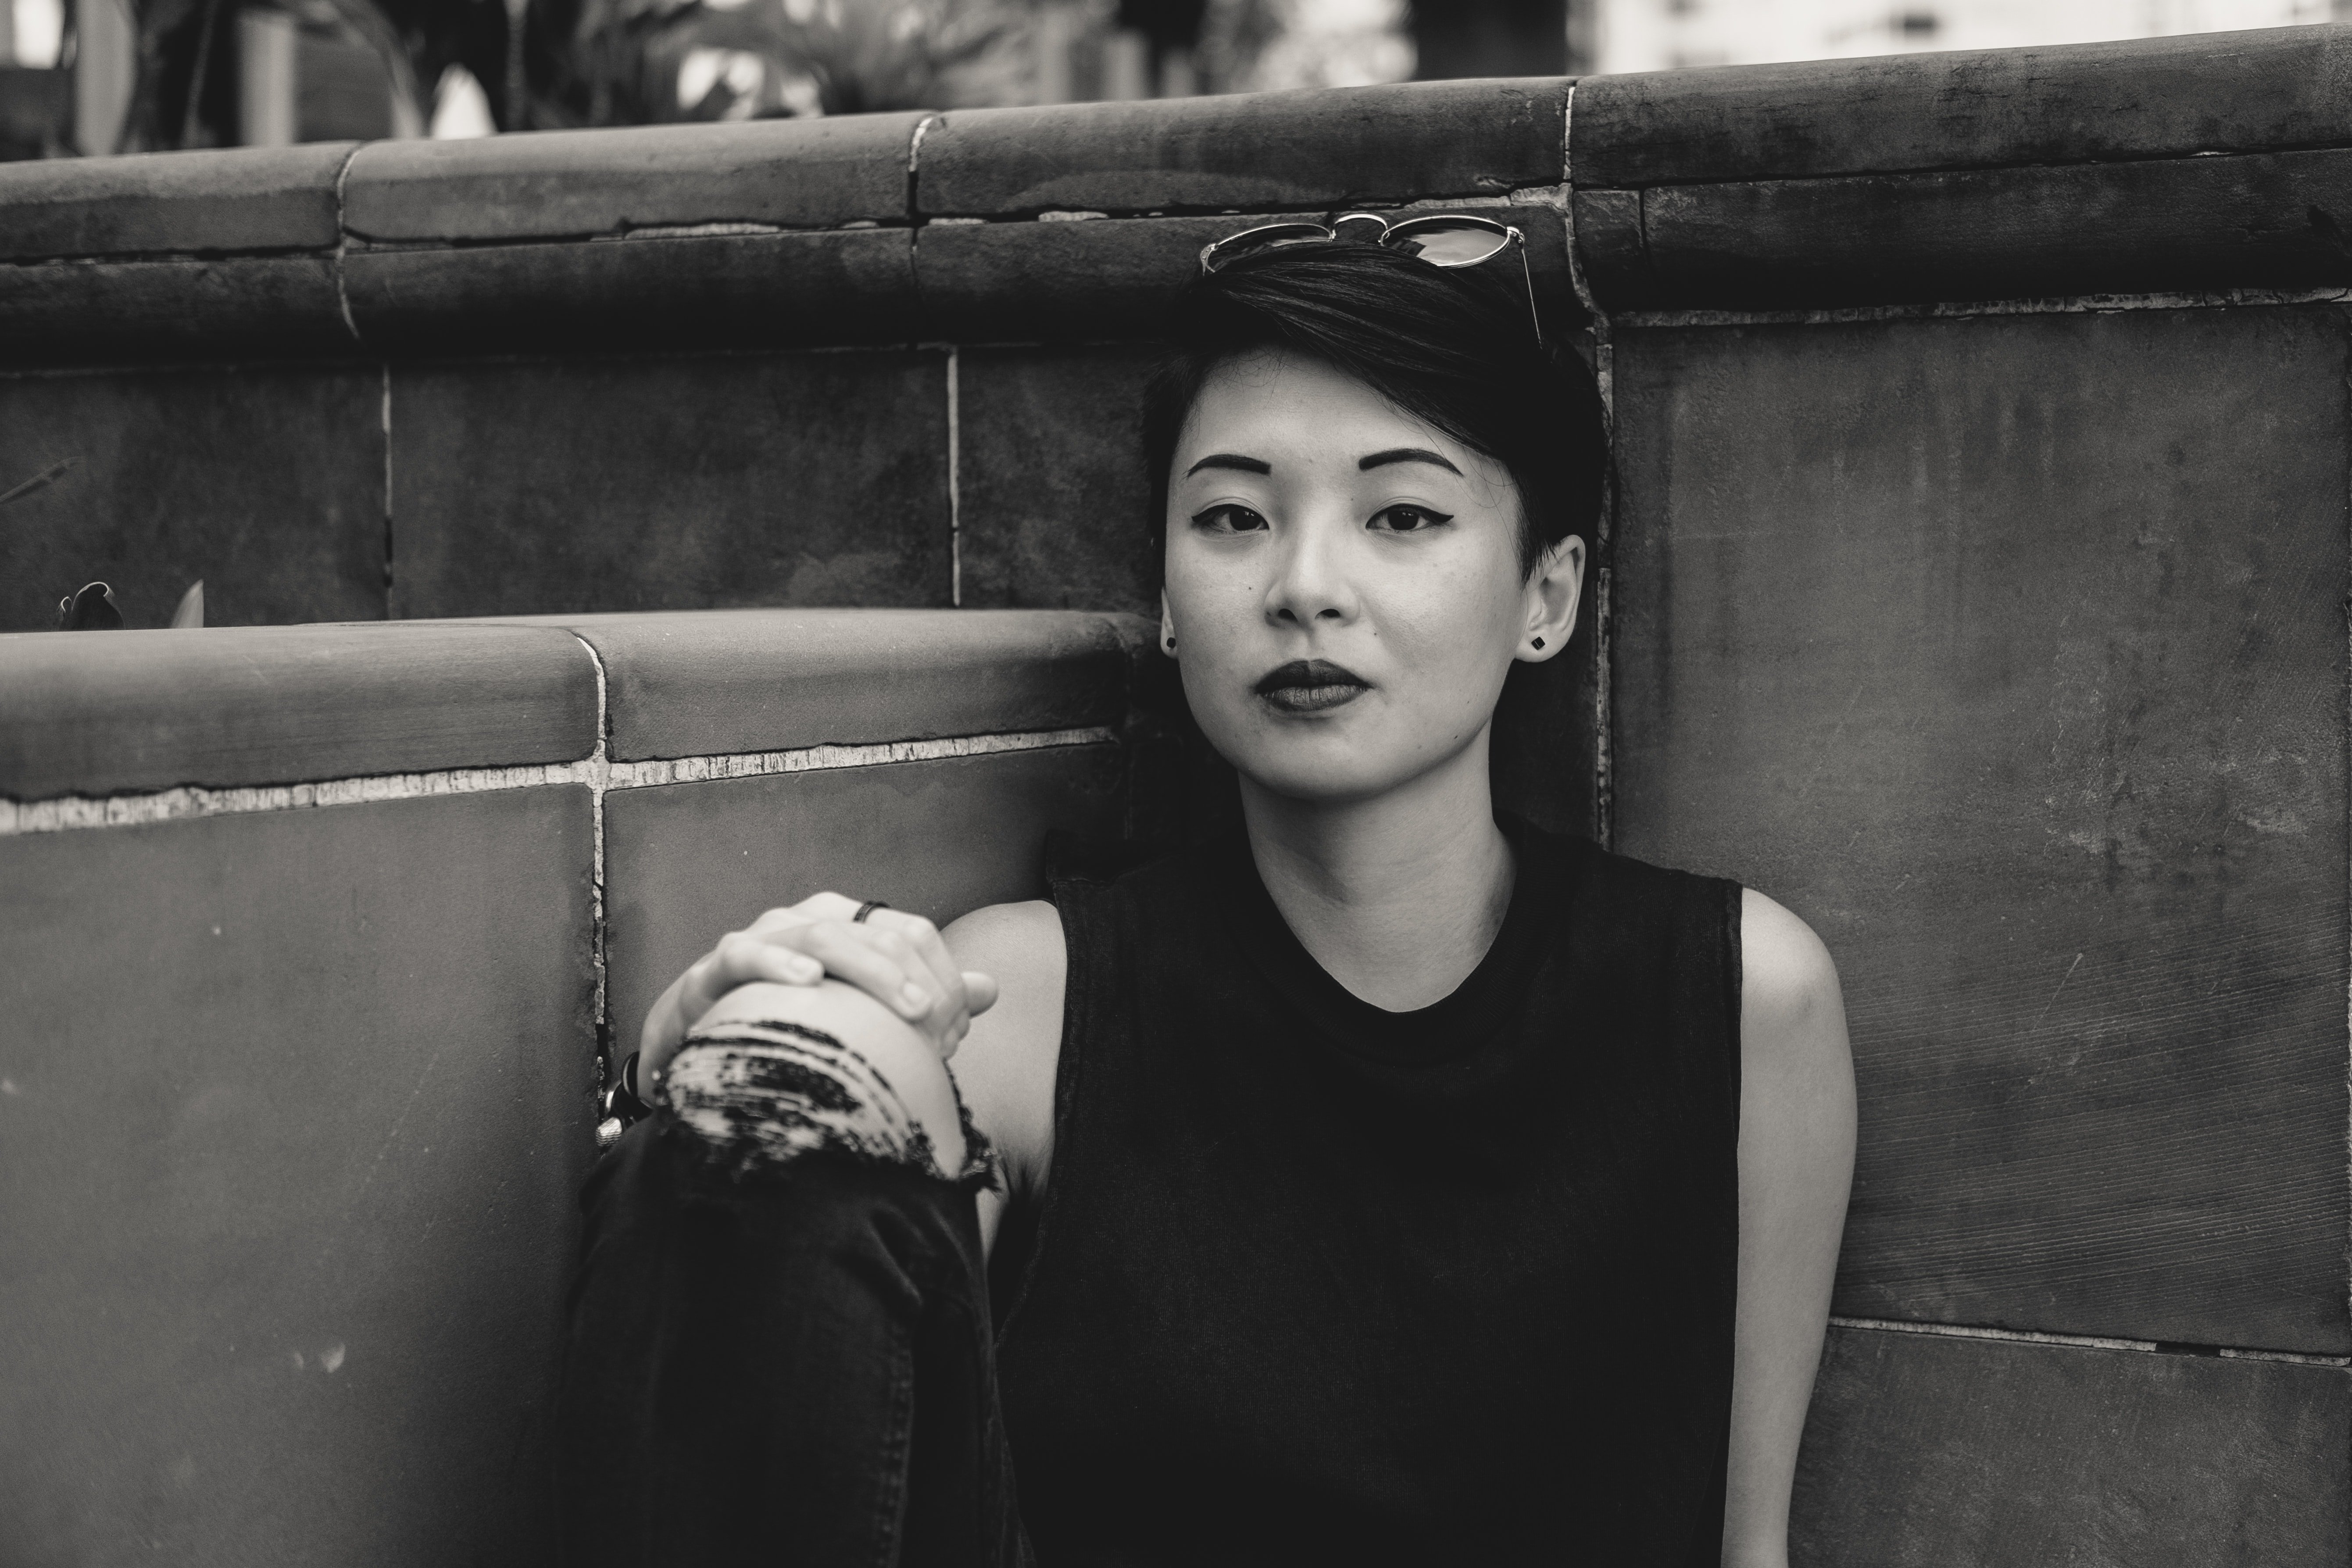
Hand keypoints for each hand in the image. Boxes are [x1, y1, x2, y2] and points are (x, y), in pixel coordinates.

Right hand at [637, 893, 1000, 1089]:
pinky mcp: (718, 966)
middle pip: (877, 934)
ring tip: (908, 1008)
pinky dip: (778, 962)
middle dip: (915, 981)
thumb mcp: (862, 1008)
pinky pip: (746, 954)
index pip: (910, 933)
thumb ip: (923, 996)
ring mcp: (763, 937)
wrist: (706, 1036)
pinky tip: (808, 981)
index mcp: (847, 924)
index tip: (957, 1032)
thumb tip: (989, 988)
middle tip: (937, 1029)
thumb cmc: (794, 1018)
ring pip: (824, 936)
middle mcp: (808, 919)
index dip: (942, 977)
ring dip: (872, 971)